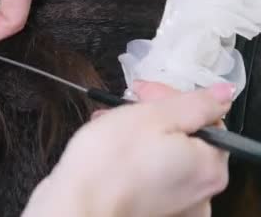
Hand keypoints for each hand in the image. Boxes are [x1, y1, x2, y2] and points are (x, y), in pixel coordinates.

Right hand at [22, 82, 233, 216]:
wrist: (75, 204)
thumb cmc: (107, 164)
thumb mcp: (151, 116)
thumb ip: (194, 103)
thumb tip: (222, 94)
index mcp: (209, 166)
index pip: (205, 116)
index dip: (171, 97)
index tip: (141, 92)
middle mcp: (200, 191)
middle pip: (187, 137)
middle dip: (153, 115)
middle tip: (122, 108)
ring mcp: (178, 204)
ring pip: (167, 154)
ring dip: (141, 134)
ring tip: (109, 126)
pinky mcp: (154, 210)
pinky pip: (153, 175)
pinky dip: (137, 159)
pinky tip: (113, 151)